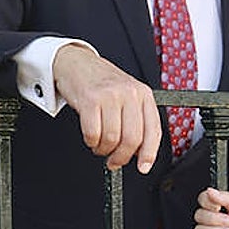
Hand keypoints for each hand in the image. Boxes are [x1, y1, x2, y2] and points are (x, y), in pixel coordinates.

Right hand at [52, 44, 160, 172]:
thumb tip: (139, 152)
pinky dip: (91, 141)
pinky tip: (90, 137)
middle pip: (132, 139)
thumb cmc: (101, 82)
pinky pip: (93, 133)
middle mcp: (130, 94)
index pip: (153, 130)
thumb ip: (136, 119)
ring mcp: (110, 96)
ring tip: (100, 145)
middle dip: (121, 157)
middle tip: (114, 161)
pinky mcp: (90, 100)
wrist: (76, 62)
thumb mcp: (127, 95)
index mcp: (143, 94)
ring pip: (112, 139)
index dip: (149, 153)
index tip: (143, 167)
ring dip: (103, 149)